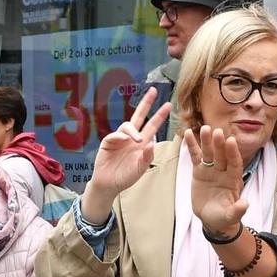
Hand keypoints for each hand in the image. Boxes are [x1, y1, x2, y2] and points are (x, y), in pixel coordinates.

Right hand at [79, 86, 168, 220]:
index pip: (152, 126)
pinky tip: (124, 141)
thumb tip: (151, 143)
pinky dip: (120, 136)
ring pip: (127, 126)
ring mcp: (119, 139)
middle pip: (139, 116)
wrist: (109, 185)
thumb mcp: (140, 169)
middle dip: (146, 103)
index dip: (159, 116)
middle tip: (153, 91)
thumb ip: (147, 157)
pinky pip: (114, 135)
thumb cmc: (125, 177)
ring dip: (133, 131)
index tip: (168, 105)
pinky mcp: (108, 143)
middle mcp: (131, 138)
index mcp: (141, 144)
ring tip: (137, 140)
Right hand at [184, 124, 250, 239]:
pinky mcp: (199, 171)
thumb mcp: (230, 217)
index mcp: (233, 180)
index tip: (231, 141)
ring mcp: (211, 169)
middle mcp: (224, 171)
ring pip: (209, 153)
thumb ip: (237, 210)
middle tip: (217, 132)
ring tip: (204, 128)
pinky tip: (187, 133)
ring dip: (206, 141)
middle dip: (219, 144)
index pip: (234, 163)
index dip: (233, 153)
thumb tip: (245, 204)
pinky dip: (192, 145)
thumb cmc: (223, 218)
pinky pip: (195, 156)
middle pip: (222, 155)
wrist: (212, 219)